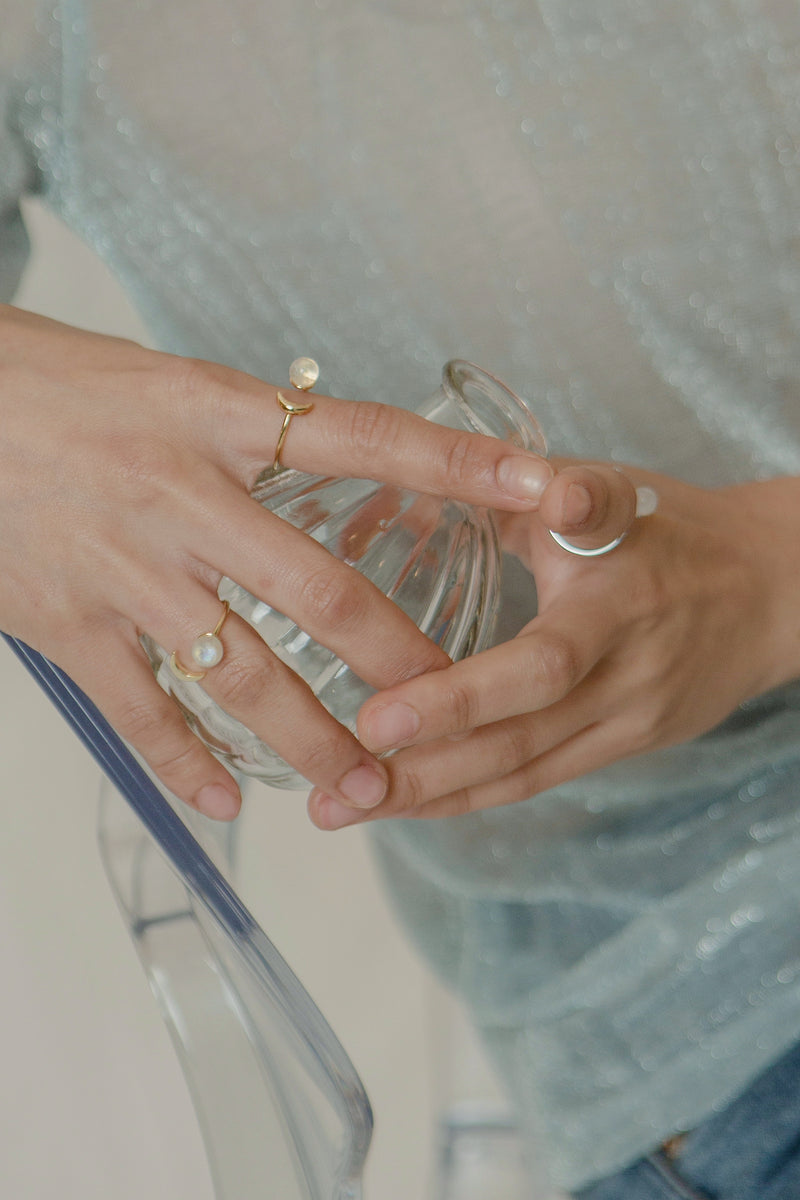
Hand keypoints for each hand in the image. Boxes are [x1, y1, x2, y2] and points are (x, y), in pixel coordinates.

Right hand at [0, 304, 555, 818]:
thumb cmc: (56, 382)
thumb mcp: (169, 383)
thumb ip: (254, 432)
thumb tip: (336, 457)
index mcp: (217, 417)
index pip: (365, 437)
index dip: (459, 465)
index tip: (545, 486)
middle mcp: (181, 495)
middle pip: (318, 589)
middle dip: (397, 656)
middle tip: (456, 701)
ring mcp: (124, 567)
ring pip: (242, 671)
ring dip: (312, 736)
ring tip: (364, 784)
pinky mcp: (65, 623)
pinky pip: (143, 710)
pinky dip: (190, 762)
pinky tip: (233, 802)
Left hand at [309, 465, 799, 827]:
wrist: (771, 594)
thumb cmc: (675, 532)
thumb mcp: (618, 492)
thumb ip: (547, 490)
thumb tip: (472, 465)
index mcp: (615, 608)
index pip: (537, 667)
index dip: (457, 699)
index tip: (375, 718)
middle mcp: (623, 679)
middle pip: (519, 742)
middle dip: (424, 771)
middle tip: (335, 792)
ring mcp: (627, 724)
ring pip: (522, 774)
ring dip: (432, 797)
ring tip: (347, 809)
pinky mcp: (624, 748)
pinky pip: (539, 780)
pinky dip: (471, 796)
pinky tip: (410, 806)